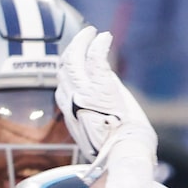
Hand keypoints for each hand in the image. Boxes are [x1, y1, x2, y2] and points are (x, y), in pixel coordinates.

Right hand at [56, 24, 155, 166]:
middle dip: (72, 50)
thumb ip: (95, 110)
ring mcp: (83, 93)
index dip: (69, 70)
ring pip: (74, 58)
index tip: (78, 61)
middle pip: (64, 68)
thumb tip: (104, 89)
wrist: (125, 155)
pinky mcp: (99, 87)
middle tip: (84, 38)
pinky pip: (94, 57)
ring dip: (83, 41)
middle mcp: (71, 102)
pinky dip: (98, 44)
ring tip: (92, 32)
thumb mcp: (98, 132)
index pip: (63, 86)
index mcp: (70, 115)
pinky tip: (105, 36)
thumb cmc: (119, 149)